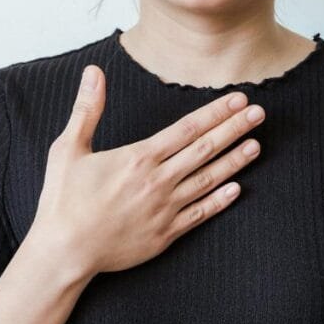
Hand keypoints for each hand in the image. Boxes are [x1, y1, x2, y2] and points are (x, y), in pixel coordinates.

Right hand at [25, 64, 264, 273]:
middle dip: (234, 129)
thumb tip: (94, 71)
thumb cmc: (63, 200)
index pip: (187, 128)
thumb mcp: (68, 149)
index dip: (216, 112)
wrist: (64, 251)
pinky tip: (237, 189)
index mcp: (138, 158)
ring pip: (208, 180)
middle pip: (205, 149)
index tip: (238, 99)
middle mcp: (157, 181)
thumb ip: (87, 109)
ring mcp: (164, 209)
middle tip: (259, 113)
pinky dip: (220, 201)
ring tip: (256, 145)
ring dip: (235, 162)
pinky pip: (199, 214)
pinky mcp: (165, 235)